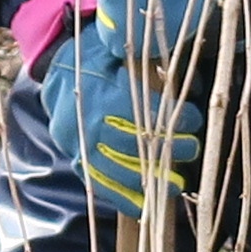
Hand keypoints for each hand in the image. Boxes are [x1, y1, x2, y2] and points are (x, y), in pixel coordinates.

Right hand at [39, 12, 198, 217]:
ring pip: (117, 170)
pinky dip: (122, 198)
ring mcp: (77, 144)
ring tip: (176, 185)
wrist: (57, 69)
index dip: (171, 119)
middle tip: (192, 148)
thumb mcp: (111, 44)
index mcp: (97, 92)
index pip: (140, 111)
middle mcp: (84, 122)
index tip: (193, 118)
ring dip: (150, 180)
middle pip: (132, 144)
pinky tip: (144, 206)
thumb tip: (152, 55)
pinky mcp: (75, 159)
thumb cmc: (95, 56)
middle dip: (168, 149)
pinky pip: (98, 184)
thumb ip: (130, 50)